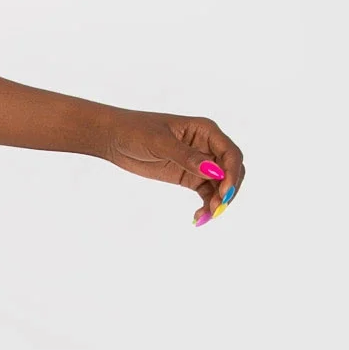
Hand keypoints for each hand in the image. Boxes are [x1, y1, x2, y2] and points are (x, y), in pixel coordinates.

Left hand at [97, 110, 245, 224]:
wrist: (116, 139)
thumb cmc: (137, 132)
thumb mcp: (160, 143)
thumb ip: (186, 157)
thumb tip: (213, 171)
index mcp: (206, 131)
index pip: (230, 153)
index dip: (232, 173)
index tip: (223, 192)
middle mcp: (207, 146)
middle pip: (231, 171)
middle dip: (228, 190)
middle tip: (216, 209)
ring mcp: (199, 163)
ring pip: (220, 185)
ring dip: (218, 201)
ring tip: (206, 217)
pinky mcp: (189, 177)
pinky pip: (205, 193)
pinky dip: (206, 205)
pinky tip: (198, 218)